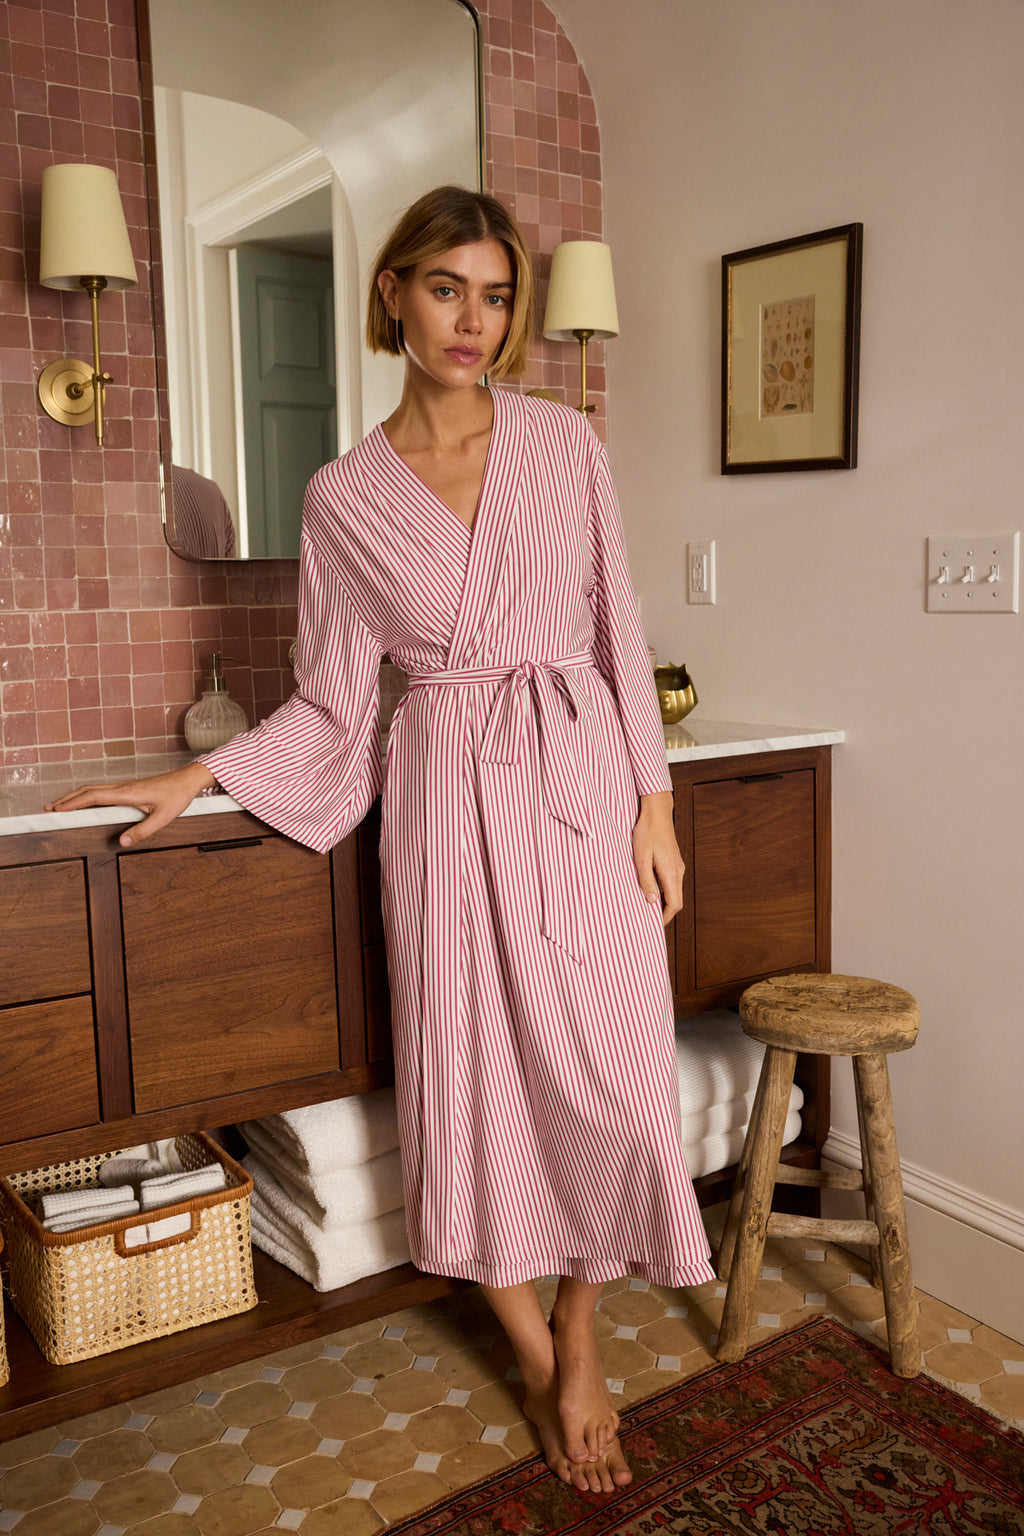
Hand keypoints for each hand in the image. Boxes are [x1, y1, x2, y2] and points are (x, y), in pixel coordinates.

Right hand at [44, 762, 217, 847]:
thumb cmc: (177, 797)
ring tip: (59, 805)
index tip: (57, 809)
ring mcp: (124, 787)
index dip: (74, 802)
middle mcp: (122, 787)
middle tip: (48, 808)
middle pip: (87, 790)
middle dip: (66, 799)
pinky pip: (101, 791)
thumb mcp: (163, 818)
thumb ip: (143, 831)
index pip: (94, 796)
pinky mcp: (128, 788)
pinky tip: (83, 802)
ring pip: (93, 789)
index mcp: (127, 793)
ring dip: (74, 796)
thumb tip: (122, 842)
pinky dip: (86, 795)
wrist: (187, 780)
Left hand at [632, 790, 684, 924]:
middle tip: (647, 918)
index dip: (665, 917)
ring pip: (674, 890)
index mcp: (671, 873)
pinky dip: (663, 889)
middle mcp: (678, 871)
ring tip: (646, 904)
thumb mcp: (641, 858)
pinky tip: (650, 887)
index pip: (674, 904)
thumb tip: (651, 901)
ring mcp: (678, 866)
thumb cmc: (647, 833)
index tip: (653, 924)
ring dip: (663, 900)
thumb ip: (646, 880)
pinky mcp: (674, 861)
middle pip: (676, 900)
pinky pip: (672, 881)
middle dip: (663, 912)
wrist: (657, 812)